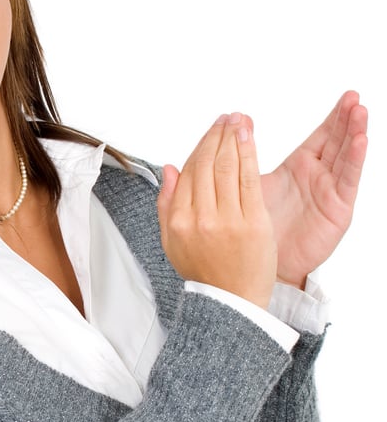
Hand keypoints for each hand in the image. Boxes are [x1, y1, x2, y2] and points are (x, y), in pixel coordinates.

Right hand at [158, 113, 276, 308]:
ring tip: (239, 120)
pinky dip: (249, 154)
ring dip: (233, 138)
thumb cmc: (205, 273)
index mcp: (179, 221)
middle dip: (217, 136)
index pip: (189, 172)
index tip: (212, 130)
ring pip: (227, 168)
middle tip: (227, 118)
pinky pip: (249, 180)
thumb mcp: (173, 242)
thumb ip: (167, 204)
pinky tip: (249, 136)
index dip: (201, 146)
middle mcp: (200, 219)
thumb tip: (170, 167)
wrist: (232, 303)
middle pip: (207, 165)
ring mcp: (228, 221)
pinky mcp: (254, 223)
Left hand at [260, 91, 367, 287]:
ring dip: (354, 133)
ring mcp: (330, 192)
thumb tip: (234, 125)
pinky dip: (353, 161)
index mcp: (301, 167)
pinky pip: (346, 182)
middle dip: (347, 119)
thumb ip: (246, 155)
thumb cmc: (258, 226)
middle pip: (338, 142)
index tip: (346, 95)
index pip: (322, 135)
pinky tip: (360, 142)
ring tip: (361, 112)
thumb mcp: (251, 182)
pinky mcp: (336, 210)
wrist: (260, 264)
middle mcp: (319, 177)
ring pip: (345, 157)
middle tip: (355, 97)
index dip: (334, 117)